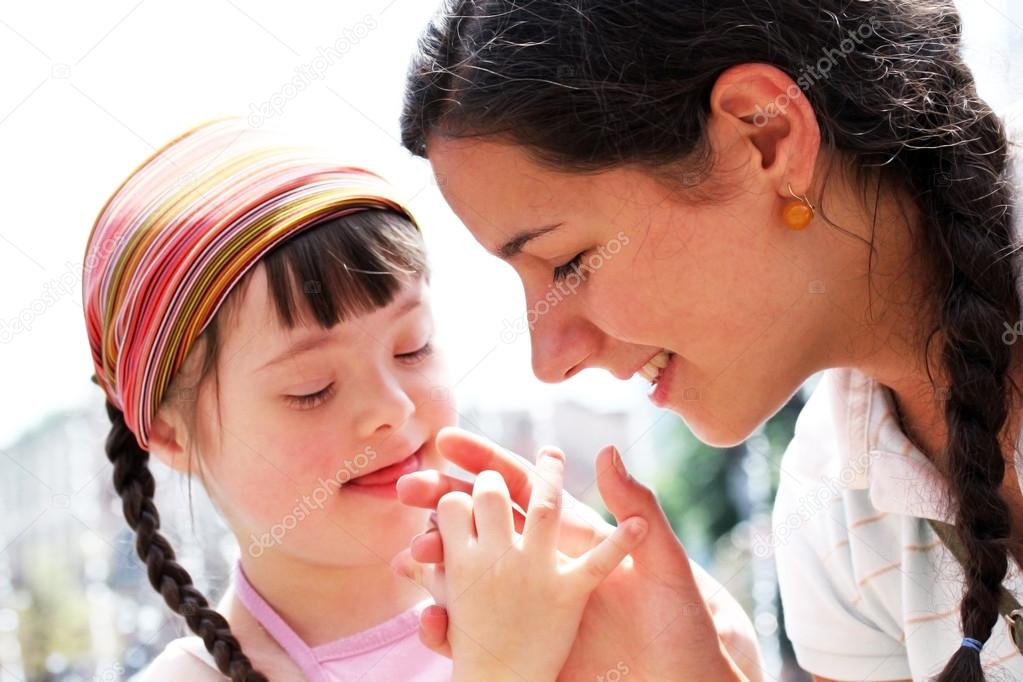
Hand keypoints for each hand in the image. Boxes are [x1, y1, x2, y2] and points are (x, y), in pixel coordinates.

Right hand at [393, 427, 760, 681]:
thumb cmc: (682, 621)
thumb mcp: (664, 561)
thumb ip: (637, 506)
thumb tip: (607, 451)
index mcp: (574, 535)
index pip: (520, 485)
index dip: (482, 460)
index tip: (444, 442)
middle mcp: (547, 560)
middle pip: (484, 519)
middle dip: (444, 498)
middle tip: (407, 489)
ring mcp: (535, 600)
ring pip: (473, 571)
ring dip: (436, 560)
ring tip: (408, 557)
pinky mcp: (537, 642)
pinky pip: (484, 631)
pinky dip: (450, 626)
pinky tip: (426, 619)